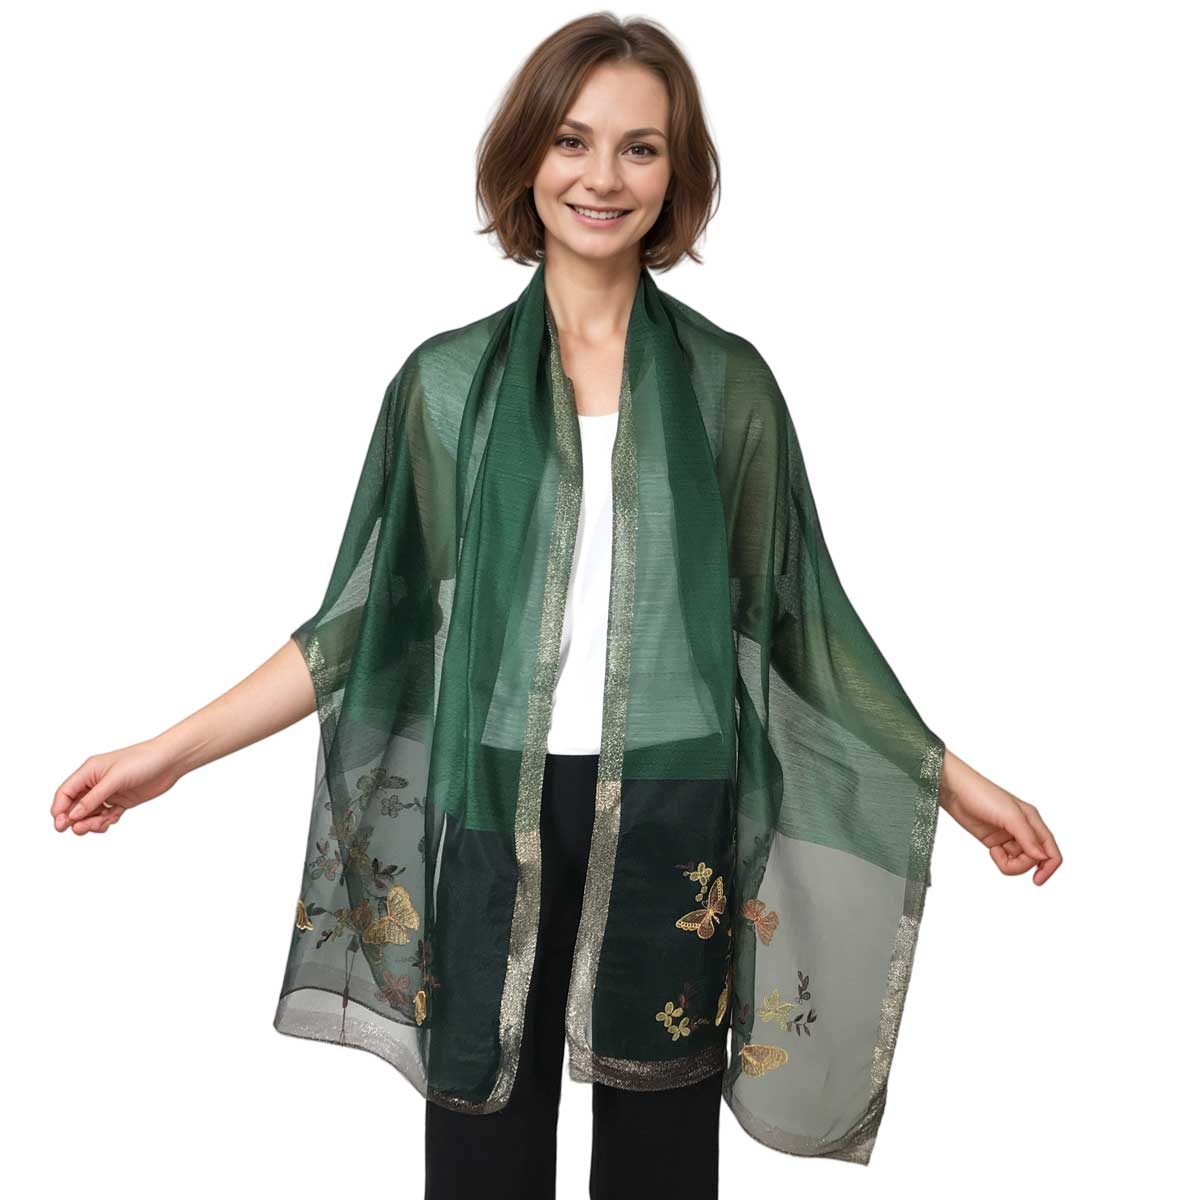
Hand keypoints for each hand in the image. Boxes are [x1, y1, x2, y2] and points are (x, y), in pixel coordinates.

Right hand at [52, 738, 183, 835]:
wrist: (170, 761)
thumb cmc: (142, 761)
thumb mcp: (114, 779)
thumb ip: (93, 798)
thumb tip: (72, 815)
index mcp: (89, 771)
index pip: (65, 793)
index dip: (59, 810)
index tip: (61, 826)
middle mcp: (96, 782)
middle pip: (75, 806)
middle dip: (76, 820)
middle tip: (83, 829)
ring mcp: (109, 792)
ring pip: (90, 814)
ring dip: (92, 823)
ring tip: (103, 824)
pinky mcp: (122, 800)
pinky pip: (106, 816)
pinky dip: (106, 821)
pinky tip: (113, 819)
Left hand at [939, 749, 1061, 884]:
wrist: (955, 791)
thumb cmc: (982, 795)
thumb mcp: (1009, 815)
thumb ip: (1027, 837)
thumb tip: (1042, 857)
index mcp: (1033, 821)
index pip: (1051, 851)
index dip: (1049, 868)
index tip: (1036, 880)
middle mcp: (1024, 830)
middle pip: (1035, 860)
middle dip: (1021, 864)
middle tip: (1004, 855)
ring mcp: (1009, 836)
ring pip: (1020, 862)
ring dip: (1009, 863)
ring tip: (995, 852)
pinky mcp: (995, 841)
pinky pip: (1006, 859)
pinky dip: (1000, 859)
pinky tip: (992, 849)